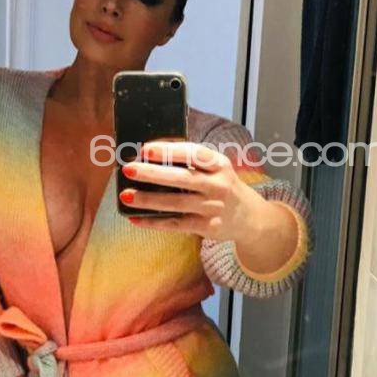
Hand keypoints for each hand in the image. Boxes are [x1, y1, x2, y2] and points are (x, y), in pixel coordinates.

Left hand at [119, 141, 271, 243]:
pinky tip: (135, 219)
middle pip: (182, 178)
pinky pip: (176, 224)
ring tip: (126, 196)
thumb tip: (150, 156)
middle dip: (153, 173)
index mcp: (220, 164)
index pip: (195, 154)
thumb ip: (193, 163)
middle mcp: (219, 185)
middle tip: (129, 169)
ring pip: (176, 203)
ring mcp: (214, 208)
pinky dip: (154, 222)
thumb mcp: (218, 169)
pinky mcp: (208, 227)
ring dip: (148, 200)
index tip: (146, 149)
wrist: (250, 218)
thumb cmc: (224, 187)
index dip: (170, 151)